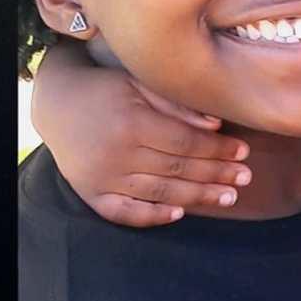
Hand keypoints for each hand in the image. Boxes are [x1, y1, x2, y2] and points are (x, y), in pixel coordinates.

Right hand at [31, 44, 249, 225]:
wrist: (55, 104)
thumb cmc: (105, 89)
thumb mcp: (139, 84)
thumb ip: (176, 104)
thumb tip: (216, 124)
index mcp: (131, 123)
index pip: (186, 143)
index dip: (218, 149)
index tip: (243, 152)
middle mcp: (117, 155)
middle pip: (177, 169)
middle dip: (216, 174)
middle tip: (245, 178)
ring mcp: (102, 178)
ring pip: (159, 193)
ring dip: (198, 197)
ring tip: (228, 197)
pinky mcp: (90, 194)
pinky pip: (124, 213)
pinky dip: (151, 217)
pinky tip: (179, 214)